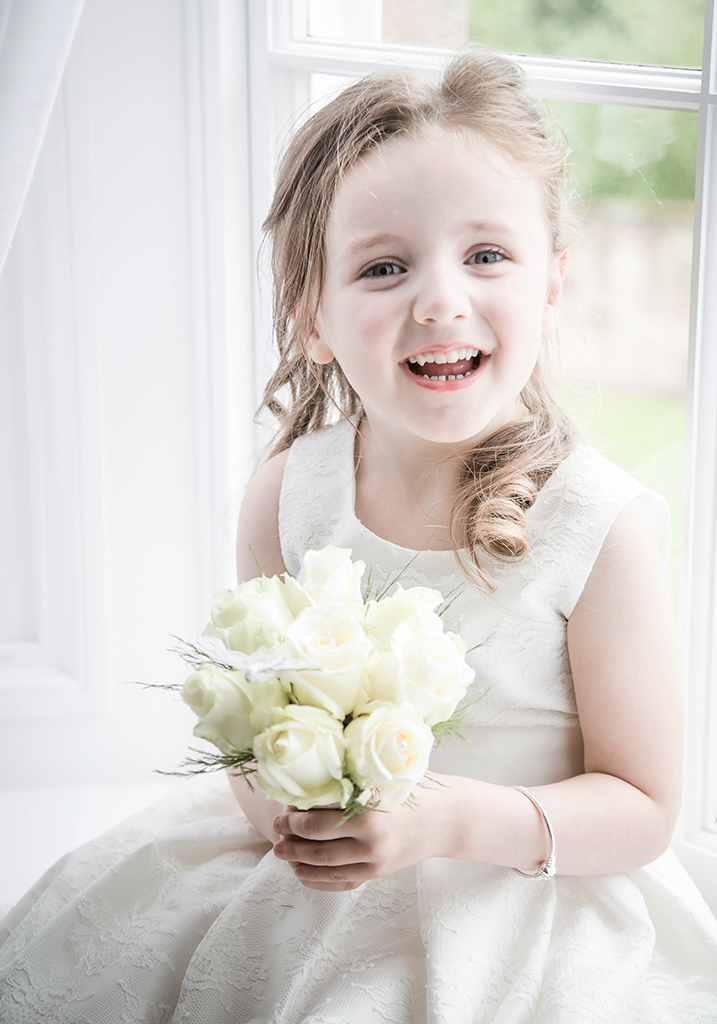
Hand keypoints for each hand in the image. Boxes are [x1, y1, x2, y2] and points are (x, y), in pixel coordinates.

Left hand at [271, 786, 450, 891]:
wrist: (446, 817)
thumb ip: (350, 780)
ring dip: (297, 859)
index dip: (294, 815)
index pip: (317, 816)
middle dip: (289, 838)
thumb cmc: (412, 788)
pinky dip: (316, 879)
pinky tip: (301, 872)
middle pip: (315, 843)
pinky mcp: (377, 874)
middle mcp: (370, 838)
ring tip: (280, 851)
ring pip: (324, 865)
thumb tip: (308, 779)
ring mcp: (374, 860)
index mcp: (367, 809)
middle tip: (275, 829)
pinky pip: (340, 881)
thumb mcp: (381, 776)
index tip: (282, 809)